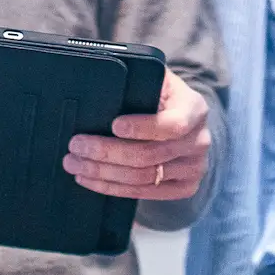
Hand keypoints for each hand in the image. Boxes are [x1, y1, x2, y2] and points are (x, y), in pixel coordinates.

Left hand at [63, 70, 210, 200]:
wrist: (186, 122)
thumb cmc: (162, 97)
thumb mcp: (158, 81)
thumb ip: (140, 81)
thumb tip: (101, 85)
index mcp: (195, 109)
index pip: (172, 124)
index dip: (142, 127)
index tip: (113, 125)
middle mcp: (199, 141)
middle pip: (149, 154)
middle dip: (107, 152)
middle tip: (76, 146)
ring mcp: (194, 168)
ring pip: (143, 177)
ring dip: (103, 172)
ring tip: (75, 164)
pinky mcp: (185, 187)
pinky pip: (145, 193)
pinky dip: (113, 188)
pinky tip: (92, 179)